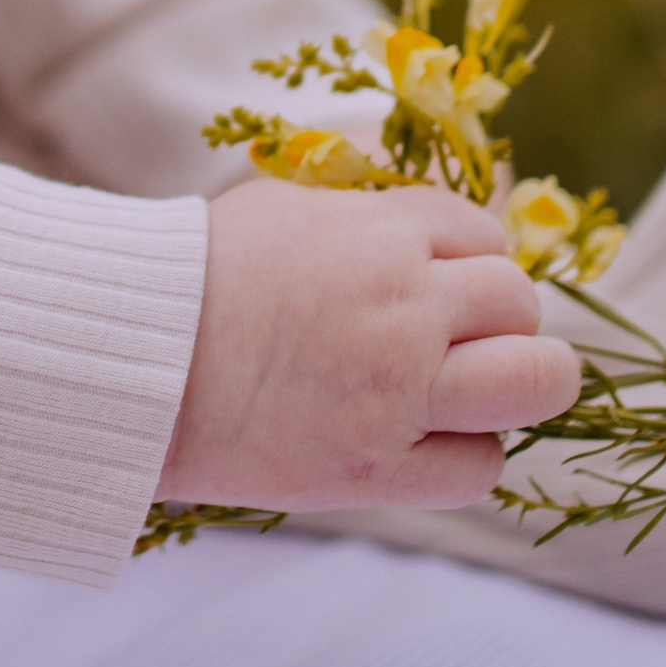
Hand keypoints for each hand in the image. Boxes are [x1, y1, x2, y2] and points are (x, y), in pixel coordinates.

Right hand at [165, 170, 577, 513]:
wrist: (130, 364)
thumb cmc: (199, 277)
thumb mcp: (288, 201)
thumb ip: (372, 201)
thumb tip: (451, 198)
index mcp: (382, 234)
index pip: (487, 236)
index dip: (471, 262)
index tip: (444, 286)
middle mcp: (403, 308)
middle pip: (520, 304)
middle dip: (503, 319)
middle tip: (465, 339)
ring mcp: (396, 392)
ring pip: (535, 381)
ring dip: (520, 383)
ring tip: (480, 391)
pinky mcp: (374, 469)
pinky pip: (480, 467)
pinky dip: (468, 456)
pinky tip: (432, 441)